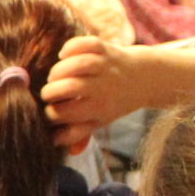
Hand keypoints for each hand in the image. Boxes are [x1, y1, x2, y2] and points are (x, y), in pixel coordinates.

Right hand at [41, 35, 133, 153]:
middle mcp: (104, 87)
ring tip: (54, 76)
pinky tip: (63, 54)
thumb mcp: (101, 120)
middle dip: (52, 91)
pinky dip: (71, 46)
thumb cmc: (114, 102)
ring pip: (79, 64)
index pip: (69, 113)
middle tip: (48, 93)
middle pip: (71, 87)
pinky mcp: (107, 48)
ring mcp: (106, 66)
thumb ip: (82, 133)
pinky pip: (88, 44)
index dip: (53, 113)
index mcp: (100, 109)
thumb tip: (69, 151)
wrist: (146, 78)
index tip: (50, 111)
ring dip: (59, 69)